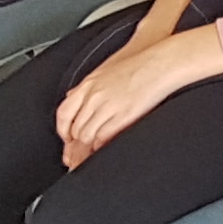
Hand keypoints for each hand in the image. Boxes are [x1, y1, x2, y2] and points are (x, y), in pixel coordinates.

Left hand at [54, 26, 222, 165]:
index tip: (66, 138)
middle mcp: (94, 96)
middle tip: (73, 158)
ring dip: (85, 149)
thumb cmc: (139, 64)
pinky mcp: (122, 116)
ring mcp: (107, 106)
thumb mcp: (107, 70)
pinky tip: (101, 151)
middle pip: (75, 128)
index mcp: (88, 84)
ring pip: (86, 135)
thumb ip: (90, 86)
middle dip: (74, 145)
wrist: (159, 63)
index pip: (64, 113)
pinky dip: (99, 147)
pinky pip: (103, 137)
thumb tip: (76, 96)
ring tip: (86, 159)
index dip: (63, 130)